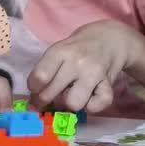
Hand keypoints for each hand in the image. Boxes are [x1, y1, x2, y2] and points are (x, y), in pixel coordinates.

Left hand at [27, 20, 143, 112]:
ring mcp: (94, 73)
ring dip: (69, 104)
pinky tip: (89, 98)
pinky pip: (96, 106)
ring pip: (73, 104)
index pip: (39, 78)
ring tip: (71, 95)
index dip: (33, 90)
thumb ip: (46, 71)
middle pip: (51, 94)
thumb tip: (33, 103)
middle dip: (45, 101)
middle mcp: (77, 61)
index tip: (36, 91)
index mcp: (60, 51)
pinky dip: (91, 107)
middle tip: (48, 98)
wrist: (111, 38)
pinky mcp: (109, 84)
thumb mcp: (60, 50)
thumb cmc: (79, 47)